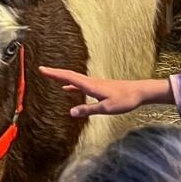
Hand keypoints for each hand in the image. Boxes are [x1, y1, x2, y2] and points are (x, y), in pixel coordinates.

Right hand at [39, 66, 173, 118]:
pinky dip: (70, 84)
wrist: (139, 92)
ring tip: (51, 77)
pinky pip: (79, 84)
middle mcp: (90, 82)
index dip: (54, 74)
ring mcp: (94, 83)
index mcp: (90, 85)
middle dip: (55, 73)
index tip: (42, 69)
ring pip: (74, 78)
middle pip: (69, 75)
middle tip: (41, 70)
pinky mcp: (98, 87)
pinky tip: (67, 88)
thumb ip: (88, 110)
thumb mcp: (106, 108)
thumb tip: (70, 112)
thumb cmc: (124, 100)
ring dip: (61, 77)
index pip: (68, 77)